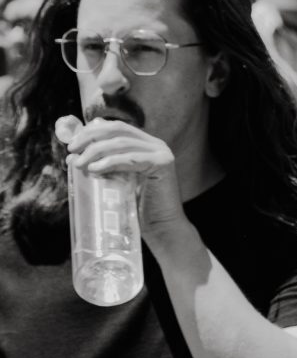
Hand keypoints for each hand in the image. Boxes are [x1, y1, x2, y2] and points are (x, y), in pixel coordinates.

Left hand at [58, 116, 188, 246]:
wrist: (162, 230)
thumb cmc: (137, 210)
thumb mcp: (115, 182)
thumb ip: (101, 167)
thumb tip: (72, 156)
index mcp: (145, 145)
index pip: (115, 128)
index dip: (92, 131)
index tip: (73, 143)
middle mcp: (155, 145)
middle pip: (117, 130)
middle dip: (90, 137)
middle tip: (72, 149)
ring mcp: (161, 153)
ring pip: (121, 143)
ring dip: (96, 151)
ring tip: (79, 164)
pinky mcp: (163, 164)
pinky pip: (131, 158)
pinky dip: (110, 162)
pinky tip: (95, 169)